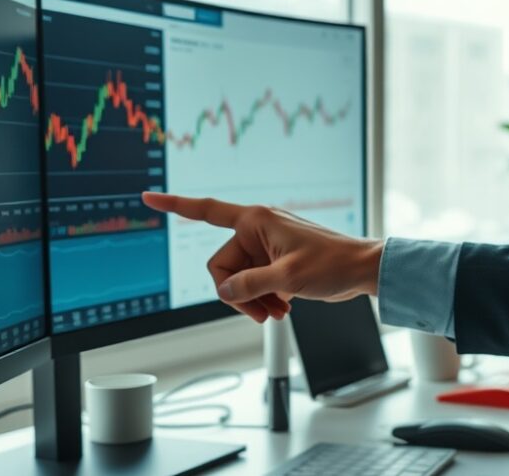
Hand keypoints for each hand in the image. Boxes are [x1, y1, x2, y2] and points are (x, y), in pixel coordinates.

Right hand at [142, 192, 383, 322]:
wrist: (361, 271)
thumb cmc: (332, 264)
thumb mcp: (287, 278)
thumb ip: (249, 285)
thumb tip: (224, 291)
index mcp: (256, 220)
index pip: (206, 210)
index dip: (175, 205)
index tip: (148, 196)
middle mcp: (257, 229)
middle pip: (221, 266)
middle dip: (238, 294)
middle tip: (262, 313)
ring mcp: (265, 246)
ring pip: (237, 279)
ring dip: (253, 300)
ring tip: (277, 312)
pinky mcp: (274, 260)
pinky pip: (253, 283)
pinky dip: (263, 299)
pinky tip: (281, 308)